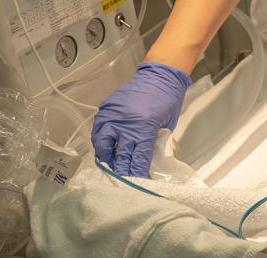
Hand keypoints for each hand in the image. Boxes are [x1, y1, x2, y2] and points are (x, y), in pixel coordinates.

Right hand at [92, 62, 190, 176]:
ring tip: (111, 163)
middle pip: (118, 154)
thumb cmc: (168, 101)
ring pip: (102, 142)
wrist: (160, 77)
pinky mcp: (106, 109)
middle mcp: (125, 123)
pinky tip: (106, 148)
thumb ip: (152, 143)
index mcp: (143, 128)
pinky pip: (98, 129)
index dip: (135, 172)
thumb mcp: (165, 126)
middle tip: (122, 178)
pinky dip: (101, 140)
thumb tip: (143, 160)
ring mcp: (113, 115)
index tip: (135, 183)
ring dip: (106, 156)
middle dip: (120, 169)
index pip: (137, 158)